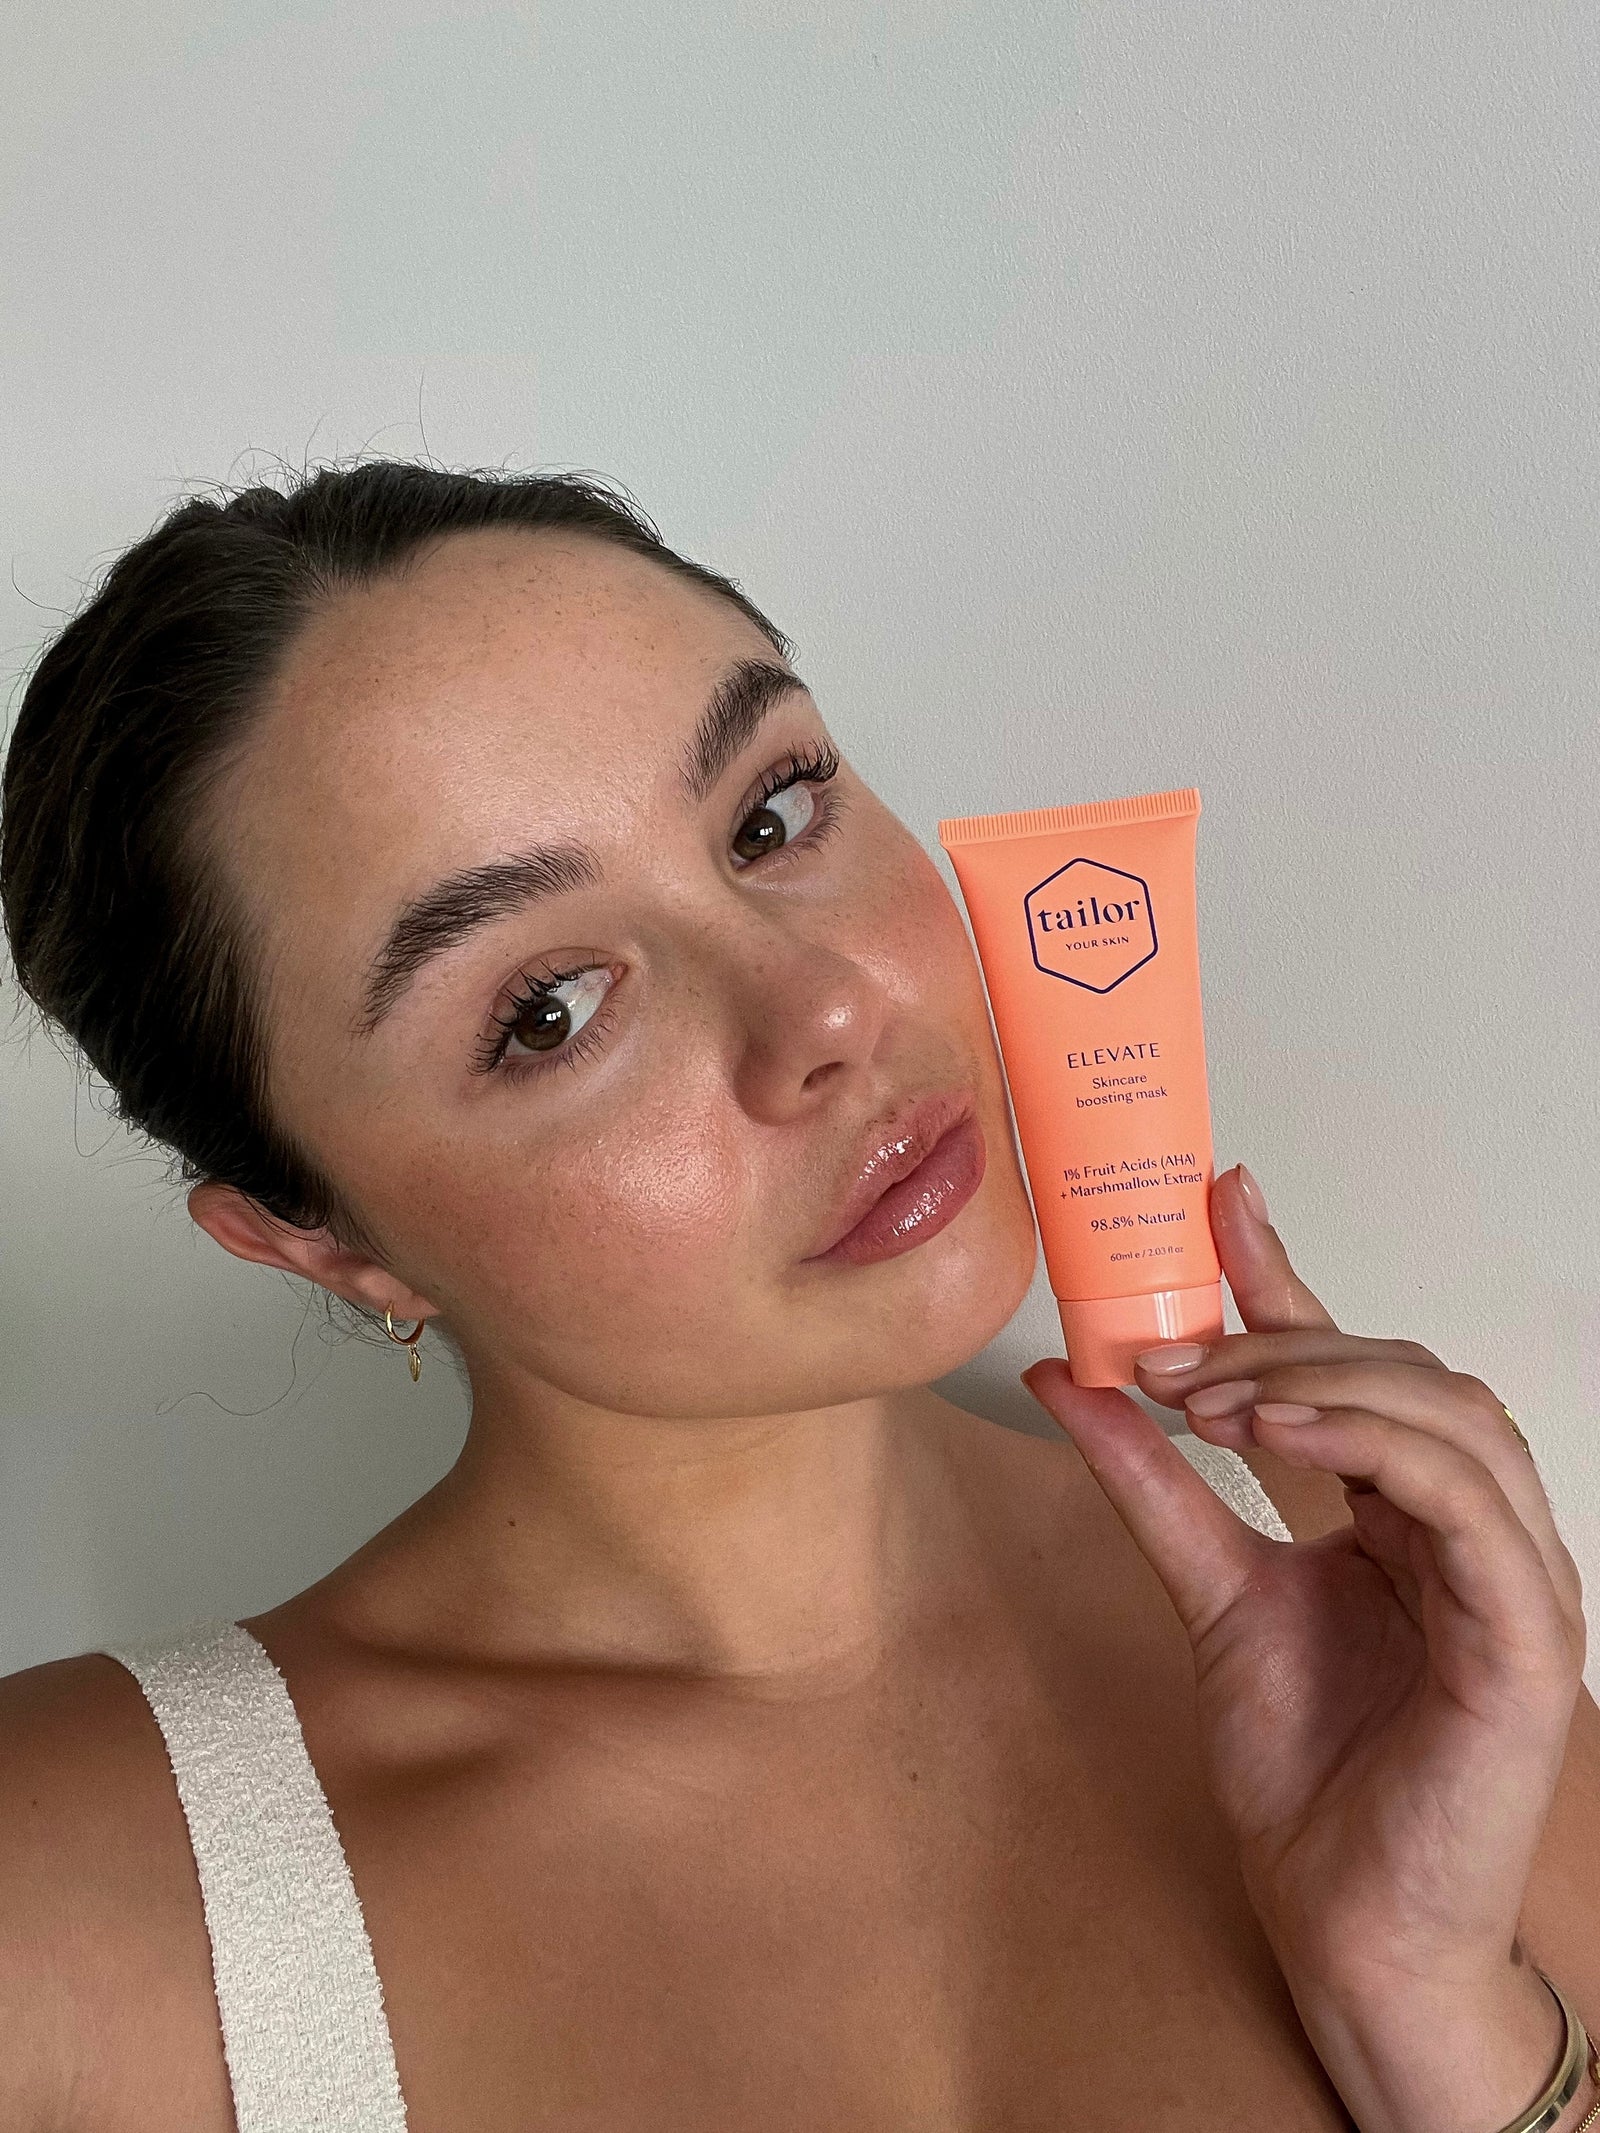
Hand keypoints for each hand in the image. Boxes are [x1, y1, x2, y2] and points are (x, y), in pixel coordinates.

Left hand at [1020, 1164, 1589, 2131]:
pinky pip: (1471, 1499)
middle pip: (1407, 1374)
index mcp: (1403, 1515)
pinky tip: (1287, 1428)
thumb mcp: (1206, 1595)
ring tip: (1220, 1393)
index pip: (1357, 1367)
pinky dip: (1380, 1443)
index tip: (1221, 1202)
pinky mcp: (1528, 1634)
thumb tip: (1070, 1380)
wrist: (1341, 1921)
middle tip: (1179, 1349)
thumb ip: (1153, 1487)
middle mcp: (1468, 1530)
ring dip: (1329, 1381)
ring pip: (1451, 1415)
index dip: (1293, 1278)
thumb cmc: (1305, 1772)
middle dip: (1288, 1341)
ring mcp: (1513, 1576)